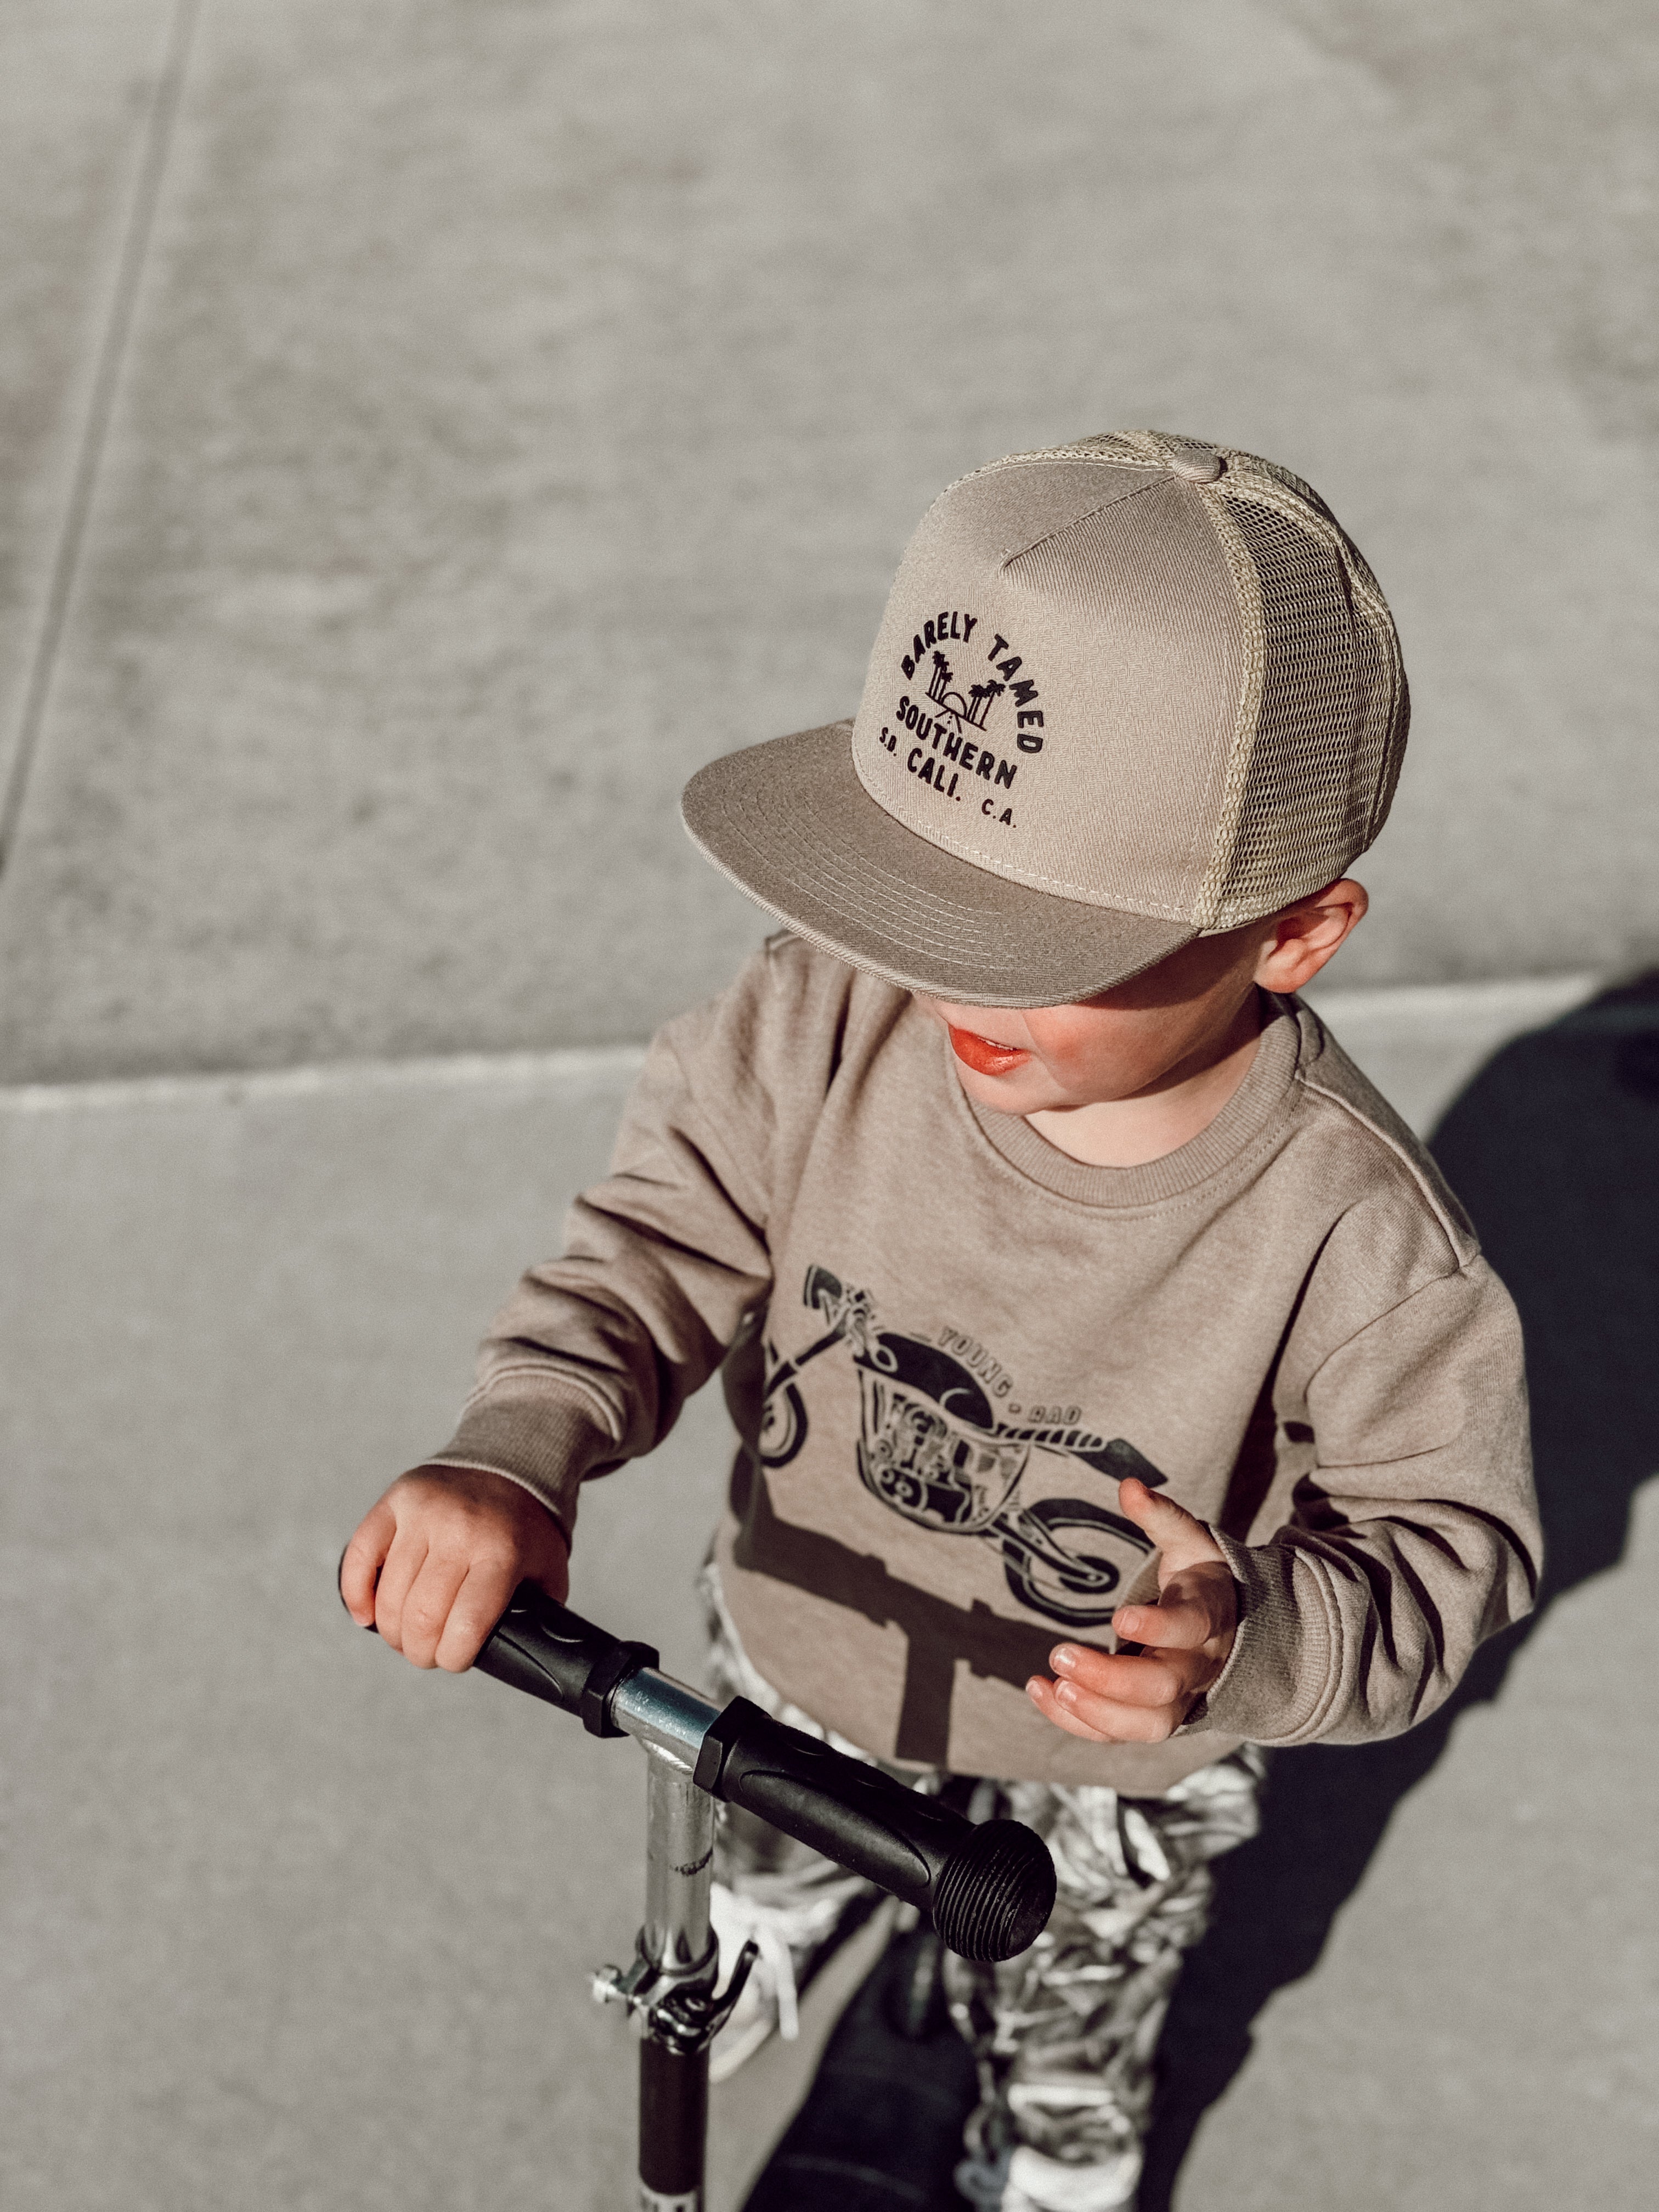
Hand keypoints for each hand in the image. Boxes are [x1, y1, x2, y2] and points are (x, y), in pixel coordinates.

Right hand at [340, 1464, 569, 1671]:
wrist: (510, 1464)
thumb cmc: (526, 1529)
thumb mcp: (548, 1571)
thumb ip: (536, 1614)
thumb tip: (515, 1656)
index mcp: (502, 1552)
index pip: (467, 1625)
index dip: (454, 1657)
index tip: (455, 1660)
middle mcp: (459, 1531)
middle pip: (421, 1616)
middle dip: (420, 1651)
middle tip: (427, 1653)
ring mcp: (423, 1513)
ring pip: (388, 1594)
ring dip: (392, 1631)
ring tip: (406, 1636)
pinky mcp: (395, 1502)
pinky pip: (360, 1556)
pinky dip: (356, 1594)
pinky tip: (365, 1615)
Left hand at [1025, 1479, 1236, 1743]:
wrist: (1230, 1629)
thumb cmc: (1201, 1578)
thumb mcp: (1191, 1541)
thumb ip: (1161, 1517)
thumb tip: (1128, 1486)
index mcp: (1209, 1616)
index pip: (1190, 1629)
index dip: (1158, 1626)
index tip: (1119, 1617)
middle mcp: (1197, 1666)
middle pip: (1164, 1689)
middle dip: (1112, 1679)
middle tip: (1060, 1654)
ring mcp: (1179, 1698)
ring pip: (1148, 1724)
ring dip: (1097, 1711)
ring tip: (1054, 1686)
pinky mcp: (1153, 1715)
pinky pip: (1121, 1732)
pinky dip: (1080, 1722)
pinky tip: (1042, 1692)